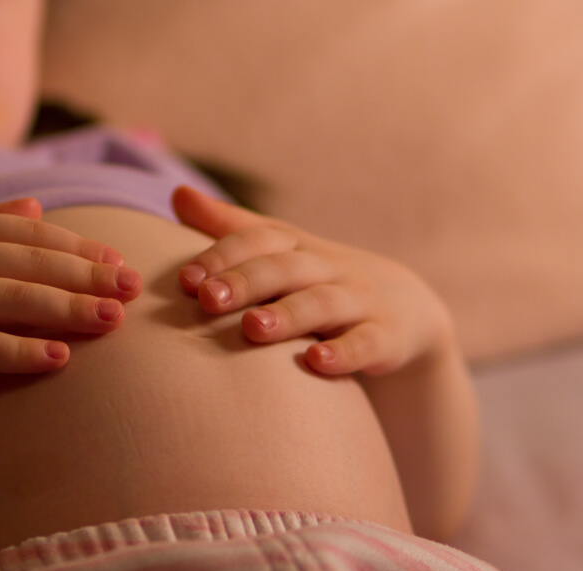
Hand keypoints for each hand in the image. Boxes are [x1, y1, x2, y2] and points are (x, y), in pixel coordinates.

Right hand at [0, 198, 141, 411]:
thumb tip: (38, 204)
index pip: (27, 233)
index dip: (78, 245)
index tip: (119, 260)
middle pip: (30, 263)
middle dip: (87, 274)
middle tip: (131, 288)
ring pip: (15, 300)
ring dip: (69, 309)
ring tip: (112, 321)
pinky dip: (24, 352)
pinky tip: (60, 360)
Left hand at [173, 186, 452, 375]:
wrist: (406, 310)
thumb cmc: (318, 279)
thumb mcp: (280, 250)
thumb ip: (229, 228)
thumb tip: (177, 195)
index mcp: (296, 247)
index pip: (258, 240)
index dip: (222, 256)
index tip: (186, 279)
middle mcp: (327, 267)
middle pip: (284, 269)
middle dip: (246, 282)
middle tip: (208, 299)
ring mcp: (358, 300)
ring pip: (322, 303)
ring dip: (288, 315)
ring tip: (253, 328)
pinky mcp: (385, 336)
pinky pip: (366, 343)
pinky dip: (344, 352)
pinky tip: (317, 362)